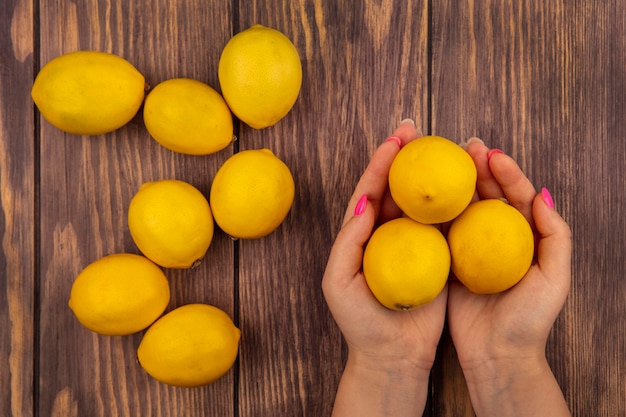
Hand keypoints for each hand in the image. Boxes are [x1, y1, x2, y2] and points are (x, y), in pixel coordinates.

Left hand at [322, 120, 446, 415]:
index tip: (394, 139)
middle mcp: (386, 235)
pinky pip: (444, 227)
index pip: (369, 191)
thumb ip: (349, 241)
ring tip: (444, 148)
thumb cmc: (360, 322)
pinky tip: (465, 186)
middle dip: (404, 157)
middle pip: (396, 188)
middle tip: (416, 129)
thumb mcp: (339, 281)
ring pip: (422, 202)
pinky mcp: (436, 259)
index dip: (380, 163)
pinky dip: (452, 205)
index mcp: (361, 235)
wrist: (392, 357)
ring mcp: (412, 245)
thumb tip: (363, 202)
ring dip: (431, 175)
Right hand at [447, 139, 571, 415]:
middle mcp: (497, 240)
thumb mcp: (554, 279)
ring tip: (445, 161)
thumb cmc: (529, 320)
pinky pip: (441, 232)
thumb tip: (543, 195)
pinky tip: (425, 196)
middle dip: (478, 168)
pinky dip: (435, 212)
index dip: (507, 172)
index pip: (517, 196)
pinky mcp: (448, 262)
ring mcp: (471, 250)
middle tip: (466, 146)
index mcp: (524, 239)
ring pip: (463, 209)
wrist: (496, 355)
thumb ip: (555, 237)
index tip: (493, 154)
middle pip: (488, 196)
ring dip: (456, 184)